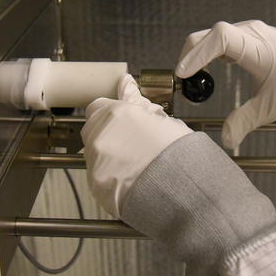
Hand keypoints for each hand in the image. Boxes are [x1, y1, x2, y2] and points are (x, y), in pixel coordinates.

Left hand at [81, 74, 192, 215]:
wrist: (182, 190)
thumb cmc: (179, 155)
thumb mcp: (163, 121)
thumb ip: (138, 103)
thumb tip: (126, 85)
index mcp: (116, 114)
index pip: (98, 107)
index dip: (112, 115)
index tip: (122, 122)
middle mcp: (100, 135)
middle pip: (93, 130)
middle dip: (109, 135)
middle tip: (133, 144)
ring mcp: (95, 161)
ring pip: (95, 154)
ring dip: (110, 156)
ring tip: (137, 165)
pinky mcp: (96, 185)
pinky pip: (98, 177)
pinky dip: (111, 178)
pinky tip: (132, 179)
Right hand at [175, 20, 275, 148]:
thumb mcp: (271, 107)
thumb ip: (245, 122)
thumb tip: (226, 141)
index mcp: (259, 50)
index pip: (222, 39)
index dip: (199, 53)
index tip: (183, 73)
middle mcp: (252, 33)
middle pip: (208, 35)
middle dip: (190, 56)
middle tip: (182, 82)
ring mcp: (247, 29)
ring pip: (210, 34)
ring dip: (195, 53)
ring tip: (190, 78)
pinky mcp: (244, 32)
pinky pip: (217, 37)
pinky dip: (205, 51)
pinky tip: (203, 69)